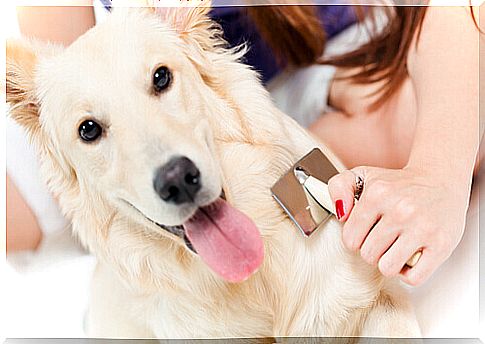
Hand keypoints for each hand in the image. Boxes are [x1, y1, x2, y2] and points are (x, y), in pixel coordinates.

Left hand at [328, 166, 470, 285]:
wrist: (440, 179)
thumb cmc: (398, 183)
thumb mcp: (362, 176)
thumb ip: (338, 187)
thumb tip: (341, 215)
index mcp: (377, 194)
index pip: (350, 239)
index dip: (356, 240)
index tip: (366, 233)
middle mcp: (400, 210)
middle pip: (368, 255)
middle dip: (373, 251)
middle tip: (383, 240)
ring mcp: (422, 227)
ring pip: (388, 268)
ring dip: (389, 263)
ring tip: (395, 248)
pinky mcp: (441, 244)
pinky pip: (414, 277)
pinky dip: (409, 273)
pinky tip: (411, 256)